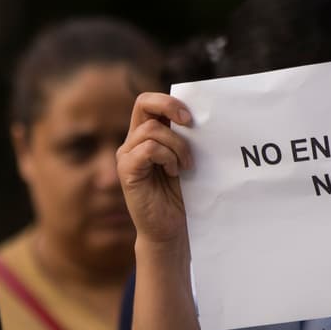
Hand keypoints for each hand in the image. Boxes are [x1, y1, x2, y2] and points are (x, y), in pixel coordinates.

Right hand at [116, 92, 193, 245]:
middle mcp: (133, 141)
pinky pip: (147, 149)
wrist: (171, 228)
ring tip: (186, 165)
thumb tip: (204, 114)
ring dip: (176, 145)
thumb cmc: (182, 195)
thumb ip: (186, 137)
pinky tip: (174, 172)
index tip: (191, 117)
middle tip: (189, 123)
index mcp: (147, 135)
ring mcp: (127, 155)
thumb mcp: (187, 158)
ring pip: (151, 130)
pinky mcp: (127, 171)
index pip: (149, 102)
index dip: (169, 101)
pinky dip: (166, 157)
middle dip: (169, 106)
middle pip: (143, 103)